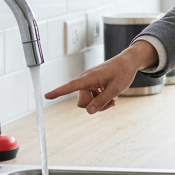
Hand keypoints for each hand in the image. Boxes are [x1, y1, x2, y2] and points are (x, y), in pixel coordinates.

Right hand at [43, 40, 158, 113]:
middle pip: (82, 102)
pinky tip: (111, 98)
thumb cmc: (123, 72)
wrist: (128, 62)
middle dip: (94, 106)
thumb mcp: (115, 89)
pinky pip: (92, 98)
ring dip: (99, 104)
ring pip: (88, 102)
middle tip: (109, 102)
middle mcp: (86, 80)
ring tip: (112, 100)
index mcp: (88, 78)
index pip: (69, 87)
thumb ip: (102, 101)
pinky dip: (100, 100)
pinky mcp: (93, 84)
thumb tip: (88, 111)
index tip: (46, 96)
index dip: (57, 92)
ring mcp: (89, 83)